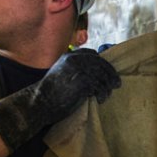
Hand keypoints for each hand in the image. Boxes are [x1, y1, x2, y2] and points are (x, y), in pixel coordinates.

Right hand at [0, 49, 120, 150]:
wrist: (40, 102)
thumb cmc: (50, 91)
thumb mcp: (62, 73)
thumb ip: (75, 69)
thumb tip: (95, 73)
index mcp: (69, 56)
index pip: (92, 54)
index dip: (103, 63)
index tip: (109, 72)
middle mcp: (74, 60)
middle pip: (100, 64)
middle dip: (110, 74)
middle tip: (117, 83)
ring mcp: (78, 70)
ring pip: (101, 75)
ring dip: (108, 85)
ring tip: (107, 94)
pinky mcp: (82, 82)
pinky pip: (99, 86)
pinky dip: (102, 93)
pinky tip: (100, 99)